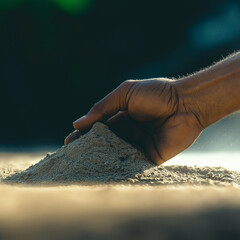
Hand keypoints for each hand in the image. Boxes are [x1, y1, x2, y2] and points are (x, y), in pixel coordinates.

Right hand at [65, 78, 202, 164]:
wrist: (185, 103)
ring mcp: (139, 145)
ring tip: (82, 166)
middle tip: (72, 156)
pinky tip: (103, 173)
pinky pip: (131, 164)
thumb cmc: (156, 93)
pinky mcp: (150, 157)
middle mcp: (129, 131)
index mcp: (122, 115)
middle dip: (89, 148)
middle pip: (105, 142)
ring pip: (116, 154)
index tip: (70, 141)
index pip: (99, 126)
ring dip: (100, 159)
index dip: (84, 133)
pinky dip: (118, 168)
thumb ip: (103, 108)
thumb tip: (78, 123)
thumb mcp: (125, 94)